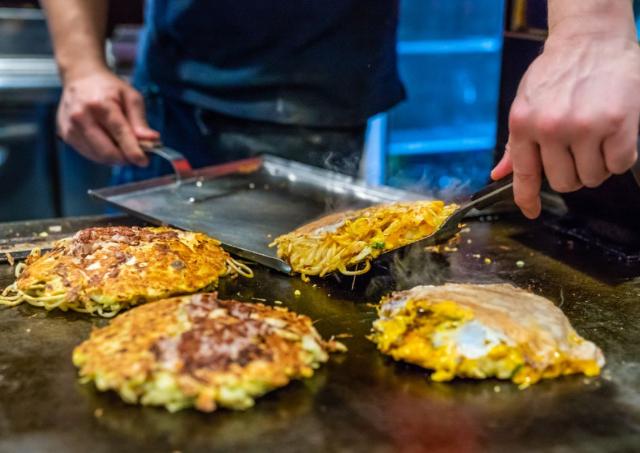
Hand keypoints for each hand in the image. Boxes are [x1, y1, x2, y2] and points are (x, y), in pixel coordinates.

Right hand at [56, 69, 158, 165]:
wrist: (81, 77)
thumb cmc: (109, 88)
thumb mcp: (132, 98)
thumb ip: (140, 121)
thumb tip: (152, 140)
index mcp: (101, 104)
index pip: (119, 134)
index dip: (133, 151)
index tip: (144, 162)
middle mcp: (81, 116)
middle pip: (107, 151)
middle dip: (125, 158)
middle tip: (137, 155)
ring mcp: (71, 127)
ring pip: (98, 157)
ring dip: (115, 158)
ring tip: (123, 146)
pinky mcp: (66, 135)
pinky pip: (89, 154)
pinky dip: (103, 155)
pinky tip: (109, 143)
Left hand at [492, 35, 639, 217]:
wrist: (590, 39)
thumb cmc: (556, 73)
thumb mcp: (525, 104)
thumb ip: (515, 144)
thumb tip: (499, 175)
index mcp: (522, 124)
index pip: (524, 175)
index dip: (527, 199)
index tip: (531, 212)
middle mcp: (550, 128)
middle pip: (563, 182)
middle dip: (573, 173)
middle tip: (578, 151)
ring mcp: (584, 126)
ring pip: (591, 177)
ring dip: (596, 166)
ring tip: (596, 140)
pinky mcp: (617, 123)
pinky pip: (618, 164)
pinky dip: (618, 157)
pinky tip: (614, 137)